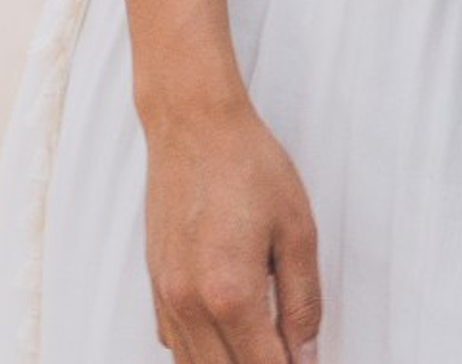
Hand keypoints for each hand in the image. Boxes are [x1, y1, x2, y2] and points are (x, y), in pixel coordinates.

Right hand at [143, 97, 321, 361]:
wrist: (193, 121)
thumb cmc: (244, 162)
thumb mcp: (296, 230)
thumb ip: (303, 302)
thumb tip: (306, 354)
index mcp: (232, 293)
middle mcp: (191, 303)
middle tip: (287, 354)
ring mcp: (167, 295)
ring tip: (260, 345)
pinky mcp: (154, 283)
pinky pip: (173, 343)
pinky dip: (200, 352)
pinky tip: (224, 335)